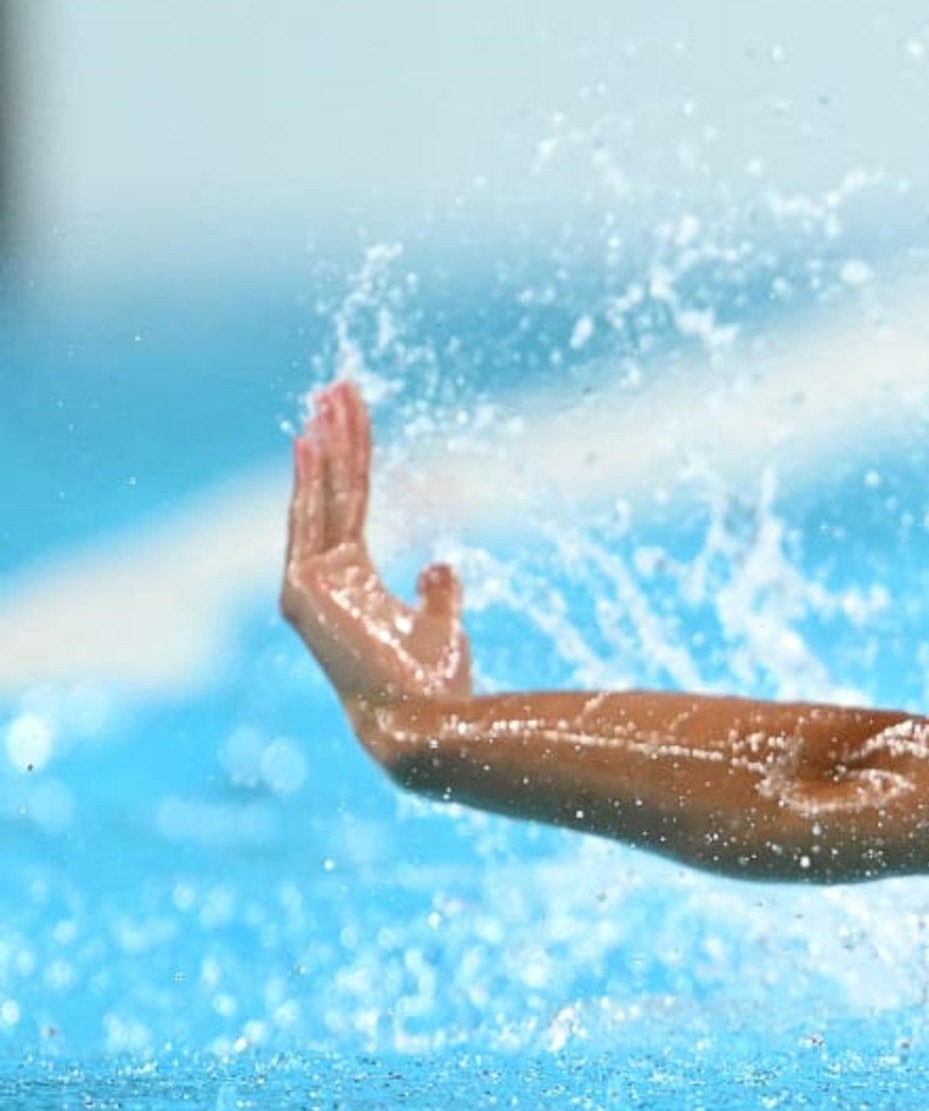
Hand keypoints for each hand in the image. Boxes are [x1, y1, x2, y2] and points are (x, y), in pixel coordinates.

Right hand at [280, 381, 472, 719]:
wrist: (420, 722)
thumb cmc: (431, 684)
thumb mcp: (440, 624)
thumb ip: (437, 592)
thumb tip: (440, 562)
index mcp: (347, 585)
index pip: (346, 508)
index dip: (348, 463)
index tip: (345, 420)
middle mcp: (318, 580)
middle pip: (329, 493)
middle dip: (335, 438)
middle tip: (335, 388)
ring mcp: (307, 583)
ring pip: (322, 497)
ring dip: (328, 444)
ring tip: (329, 395)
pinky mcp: (305, 589)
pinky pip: (315, 518)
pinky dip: (313, 478)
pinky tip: (313, 438)